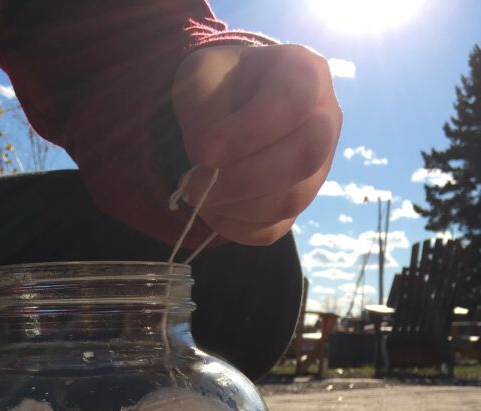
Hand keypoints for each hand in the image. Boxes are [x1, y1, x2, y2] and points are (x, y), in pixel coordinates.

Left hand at [172, 43, 341, 244]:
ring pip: (288, 201)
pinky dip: (233, 225)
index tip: (204, 151)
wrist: (225, 107)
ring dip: (233, 205)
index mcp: (307, 73)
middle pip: (304, 157)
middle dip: (243, 178)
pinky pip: (272, 229)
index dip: (248, 132)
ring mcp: (318, 168)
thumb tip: (209, 164)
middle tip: (194, 183)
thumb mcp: (203, 76)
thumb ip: (204, 110)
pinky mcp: (298, 205)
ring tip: (195, 191)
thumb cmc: (219, 83)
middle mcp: (325, 121)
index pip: (294, 101)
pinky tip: (211, 204)